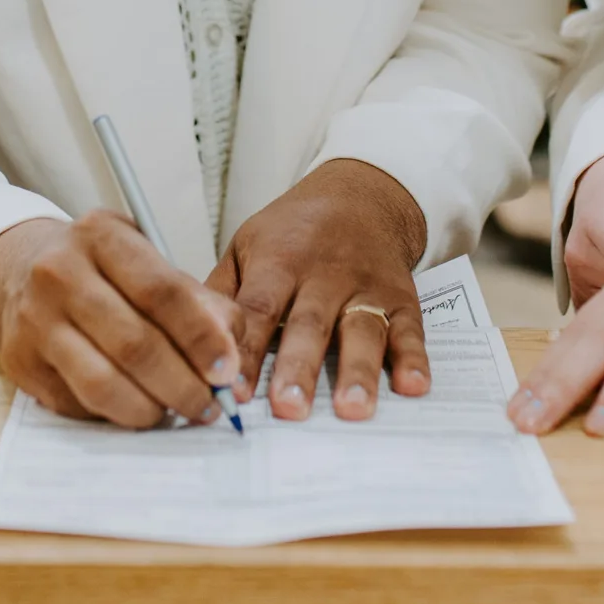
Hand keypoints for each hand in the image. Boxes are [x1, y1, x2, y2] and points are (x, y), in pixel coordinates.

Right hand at [0, 213, 244, 429]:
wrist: (17, 269)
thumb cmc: (99, 269)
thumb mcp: (146, 260)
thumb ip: (197, 300)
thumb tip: (231, 357)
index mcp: (100, 236)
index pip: (161, 291)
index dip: (200, 336)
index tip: (226, 370)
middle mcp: (60, 273)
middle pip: (134, 343)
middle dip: (182, 384)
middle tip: (208, 406)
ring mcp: (34, 319)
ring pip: (102, 382)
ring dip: (149, 409)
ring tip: (173, 412)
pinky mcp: (20, 361)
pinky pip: (77, 402)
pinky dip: (114, 414)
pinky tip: (133, 406)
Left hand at [206, 159, 427, 422]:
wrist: (362, 194)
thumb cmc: (295, 230)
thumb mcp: (248, 245)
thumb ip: (223, 293)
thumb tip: (188, 340)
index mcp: (279, 260)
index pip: (257, 308)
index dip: (244, 350)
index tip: (231, 391)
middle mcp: (324, 274)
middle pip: (309, 324)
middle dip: (299, 367)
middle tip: (289, 408)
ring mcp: (367, 287)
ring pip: (362, 330)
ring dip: (358, 371)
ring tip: (353, 410)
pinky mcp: (402, 299)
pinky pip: (410, 331)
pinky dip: (414, 359)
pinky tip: (414, 386)